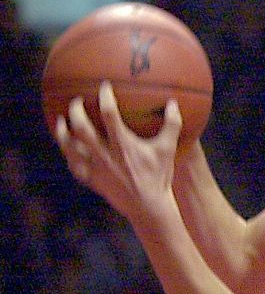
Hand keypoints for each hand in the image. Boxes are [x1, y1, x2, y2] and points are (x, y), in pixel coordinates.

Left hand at [54, 82, 182, 225]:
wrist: (148, 207)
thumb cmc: (159, 177)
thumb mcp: (168, 150)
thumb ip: (172, 125)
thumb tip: (173, 104)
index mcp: (123, 144)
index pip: (110, 114)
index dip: (105, 97)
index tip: (104, 87)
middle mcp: (105, 154)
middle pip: (81, 128)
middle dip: (75, 111)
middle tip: (76, 101)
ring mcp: (96, 168)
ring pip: (70, 147)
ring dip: (63, 132)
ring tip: (61, 122)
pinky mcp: (91, 180)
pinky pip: (73, 165)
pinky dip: (69, 155)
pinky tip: (69, 148)